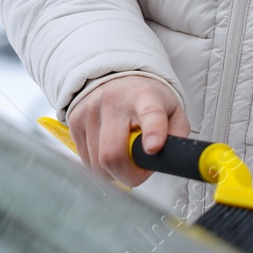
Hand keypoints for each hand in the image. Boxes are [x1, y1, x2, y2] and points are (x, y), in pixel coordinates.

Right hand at [67, 75, 188, 186]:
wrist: (115, 77)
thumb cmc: (147, 99)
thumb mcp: (172, 110)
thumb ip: (177, 135)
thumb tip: (170, 160)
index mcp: (145, 96)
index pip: (150, 113)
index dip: (153, 132)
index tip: (154, 147)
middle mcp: (113, 100)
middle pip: (113, 153)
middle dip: (129, 175)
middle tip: (141, 172)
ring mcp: (90, 111)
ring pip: (98, 163)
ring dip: (115, 172)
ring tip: (126, 157)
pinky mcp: (74, 122)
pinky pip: (87, 161)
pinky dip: (101, 166)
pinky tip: (110, 151)